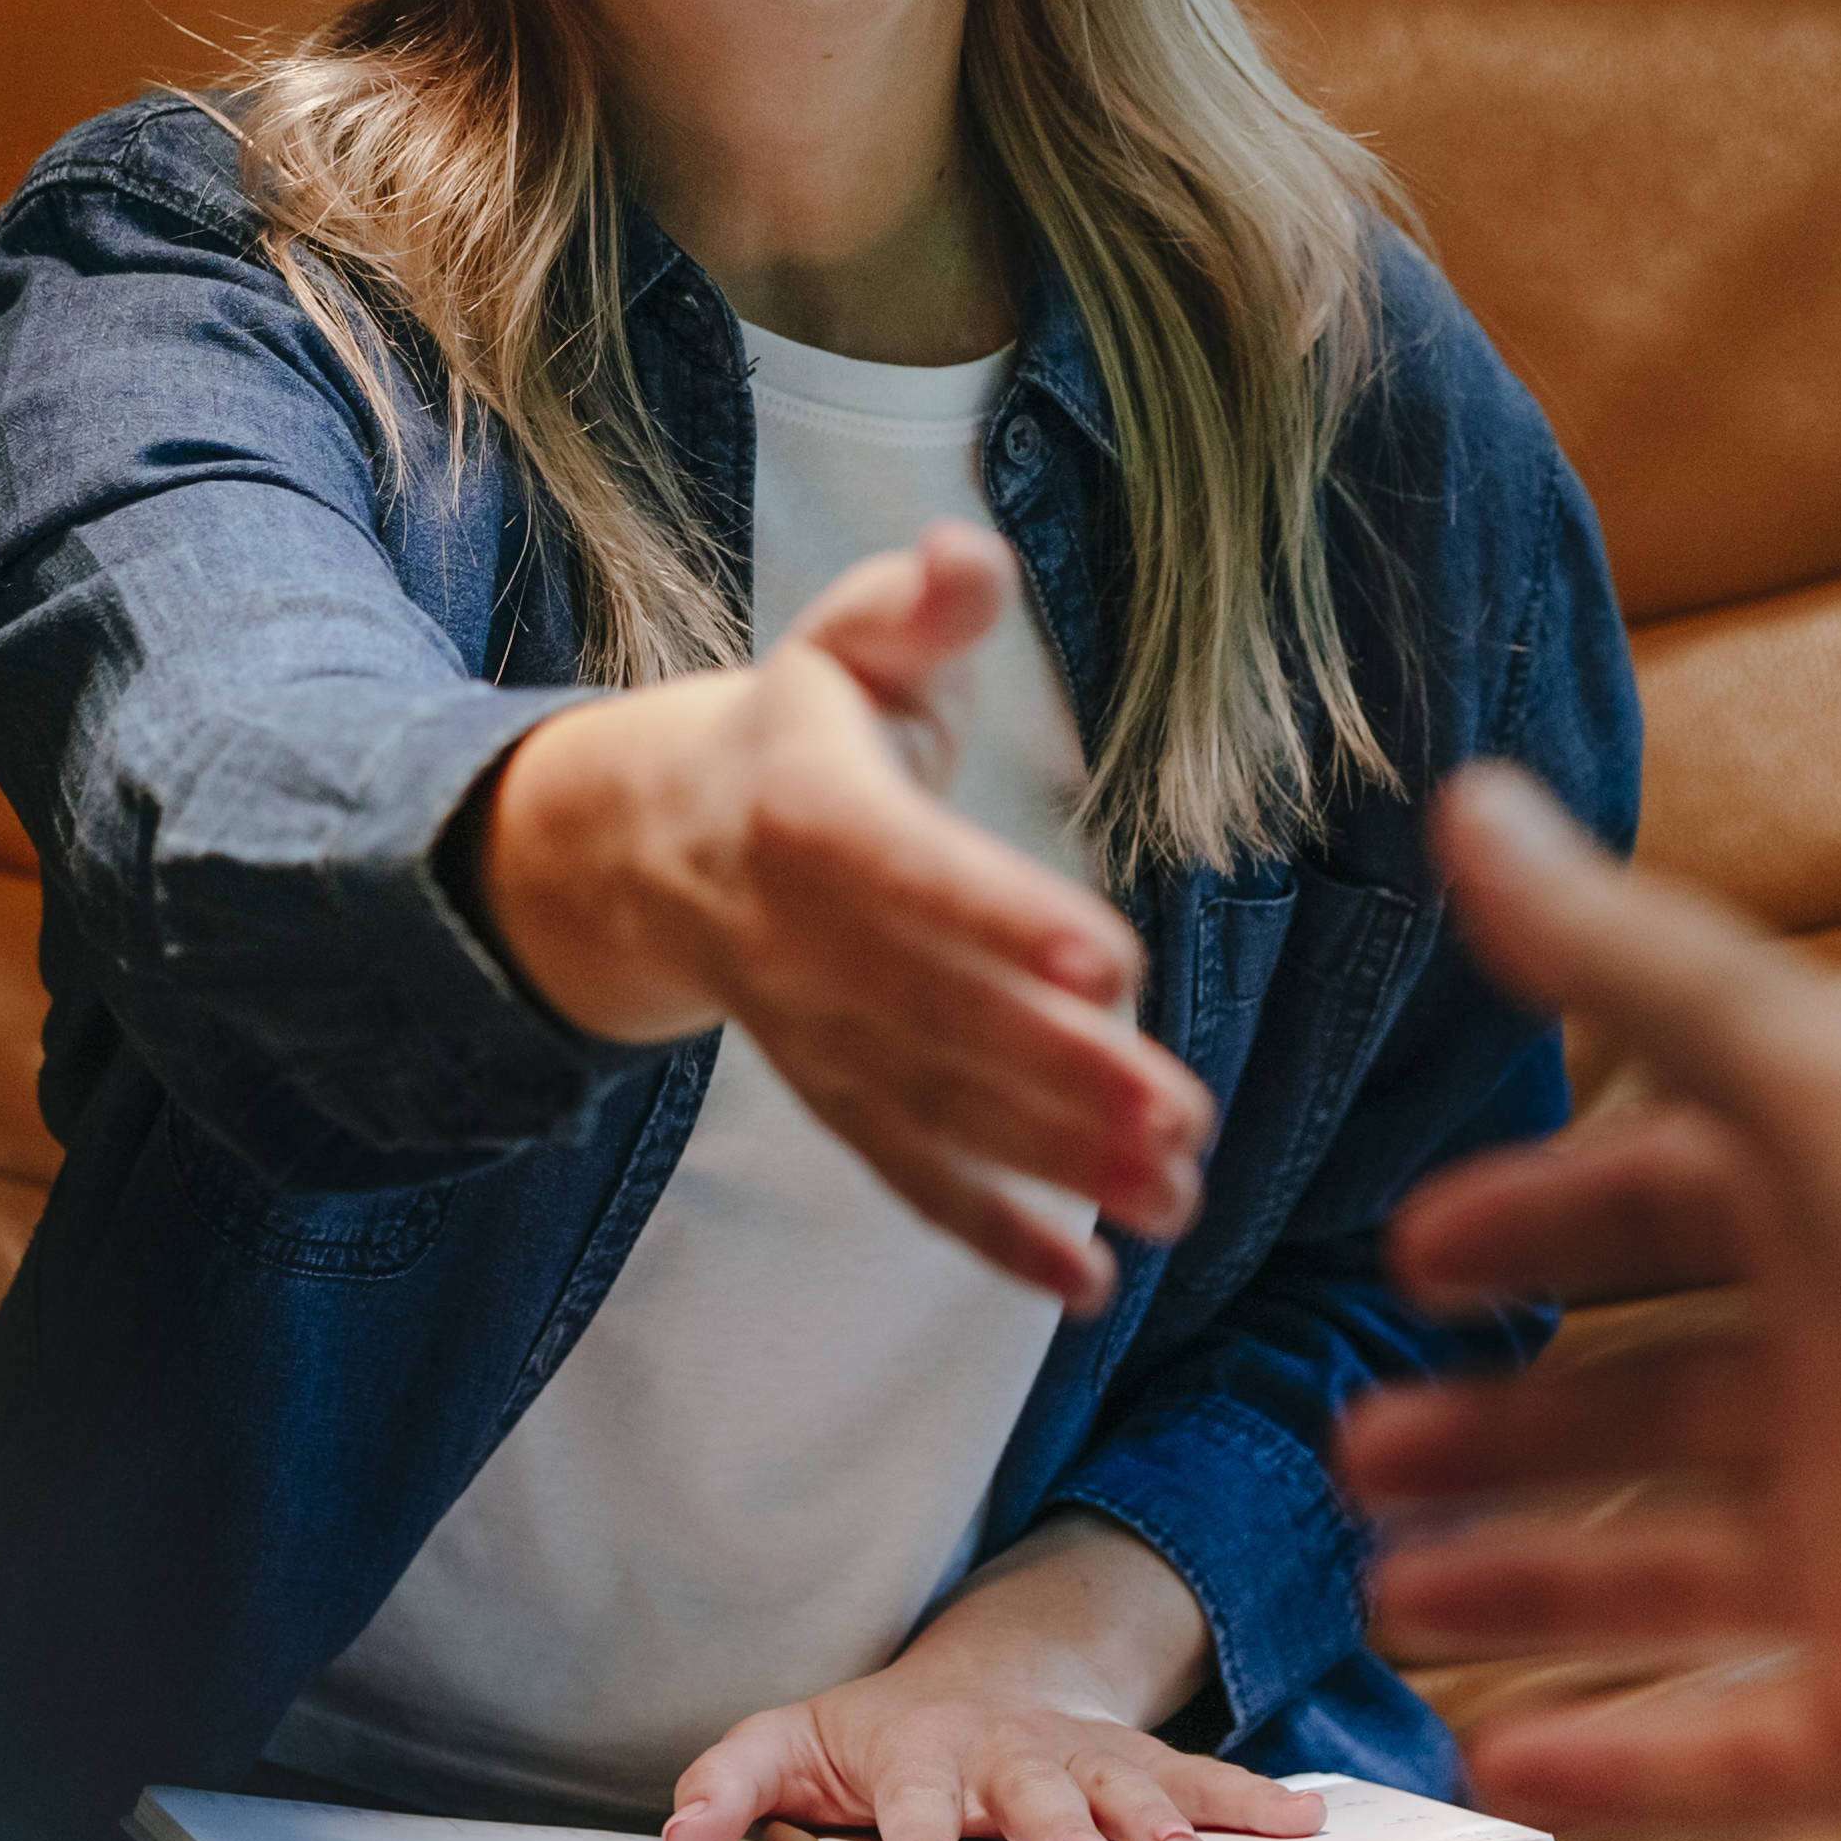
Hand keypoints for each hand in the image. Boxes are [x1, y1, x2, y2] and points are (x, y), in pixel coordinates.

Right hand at [481, 523, 1211, 1309]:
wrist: (657, 842)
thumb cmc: (800, 728)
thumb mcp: (847, 644)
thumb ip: (916, 608)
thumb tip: (965, 558)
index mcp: (806, 811)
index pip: (909, 871)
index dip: (1004, 919)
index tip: (1115, 962)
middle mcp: (798, 940)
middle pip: (934, 1015)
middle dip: (1062, 1074)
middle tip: (1183, 1118)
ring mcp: (812, 1032)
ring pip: (933, 1108)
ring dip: (1052, 1164)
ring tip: (1175, 1196)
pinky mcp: (834, 1094)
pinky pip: (907, 1172)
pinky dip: (993, 1232)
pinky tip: (1089, 1282)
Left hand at [660, 1523, 1318, 1840]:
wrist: (973, 1684)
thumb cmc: (875, 1739)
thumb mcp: (787, 1743)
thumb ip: (730, 1783)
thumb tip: (680, 1837)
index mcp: (917, 1750)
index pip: (913, 1793)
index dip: (917, 1835)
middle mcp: (1006, 1749)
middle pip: (1035, 1785)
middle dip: (1058, 1826)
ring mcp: (1079, 1754)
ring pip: (1127, 1781)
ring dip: (1160, 1817)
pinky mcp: (1139, 1767)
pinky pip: (1203, 1780)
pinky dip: (1257, 1800)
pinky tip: (1307, 1826)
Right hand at [1338, 767, 1840, 1840]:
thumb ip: (1645, 969)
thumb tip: (1467, 802)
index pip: (1663, 1208)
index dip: (1538, 1225)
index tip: (1410, 1254)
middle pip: (1646, 1409)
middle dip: (1502, 1427)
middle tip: (1359, 1446)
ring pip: (1660, 1585)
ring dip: (1524, 1589)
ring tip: (1385, 1594)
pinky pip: (1729, 1763)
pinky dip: (1614, 1770)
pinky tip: (1487, 1762)